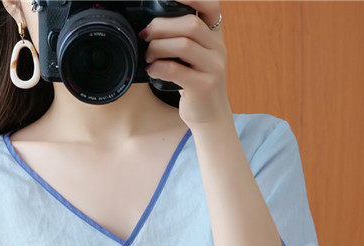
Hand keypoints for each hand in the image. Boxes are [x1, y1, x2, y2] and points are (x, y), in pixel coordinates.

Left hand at [141, 0, 231, 128]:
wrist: (211, 117)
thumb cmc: (196, 85)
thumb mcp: (196, 58)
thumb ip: (184, 39)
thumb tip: (151, 26)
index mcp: (215, 37)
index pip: (211, 5)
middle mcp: (218, 49)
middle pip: (190, 24)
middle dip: (161, 26)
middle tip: (145, 35)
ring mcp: (213, 67)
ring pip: (184, 44)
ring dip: (158, 47)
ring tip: (148, 55)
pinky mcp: (204, 86)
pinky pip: (176, 70)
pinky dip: (158, 67)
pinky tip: (151, 69)